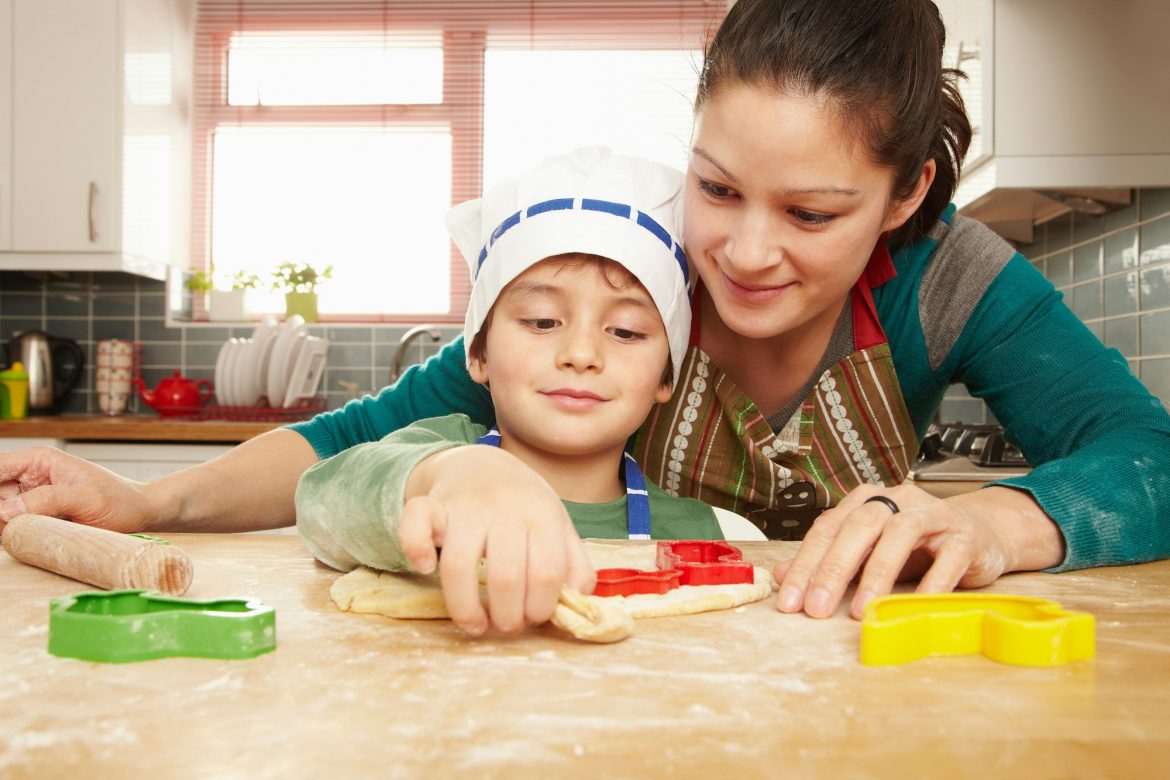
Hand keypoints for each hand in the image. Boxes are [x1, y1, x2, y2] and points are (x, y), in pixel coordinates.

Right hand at [0, 446, 153, 533]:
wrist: (139, 513)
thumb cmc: (120, 500)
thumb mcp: (86, 498)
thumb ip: (47, 500)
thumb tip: (5, 510)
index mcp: (39, 460)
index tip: (0, 512)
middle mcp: (29, 476)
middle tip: (10, 525)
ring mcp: (30, 497)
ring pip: (0, 512)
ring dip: (5, 525)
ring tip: (31, 528)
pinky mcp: (35, 516)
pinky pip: (11, 525)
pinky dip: (12, 533)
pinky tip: (26, 537)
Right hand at [399, 446, 595, 636]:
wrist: (483, 463)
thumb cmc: (524, 505)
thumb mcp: (559, 526)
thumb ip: (574, 563)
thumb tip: (576, 601)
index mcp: (542, 514)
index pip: (548, 573)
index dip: (542, 607)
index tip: (534, 619)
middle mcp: (505, 508)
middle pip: (506, 577)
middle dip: (508, 617)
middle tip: (507, 626)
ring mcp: (466, 506)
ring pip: (460, 565)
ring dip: (466, 609)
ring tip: (475, 626)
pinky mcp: (432, 505)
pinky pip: (415, 522)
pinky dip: (415, 549)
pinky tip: (426, 568)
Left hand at [772, 484, 1064, 619]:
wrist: (981, 534)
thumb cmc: (918, 545)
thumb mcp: (867, 552)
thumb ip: (827, 561)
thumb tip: (779, 576)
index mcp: (866, 500)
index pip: (828, 528)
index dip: (805, 564)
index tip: (788, 602)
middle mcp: (897, 500)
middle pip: (859, 525)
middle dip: (833, 568)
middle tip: (816, 609)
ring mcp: (933, 515)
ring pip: (900, 534)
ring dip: (877, 573)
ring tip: (862, 611)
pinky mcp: (966, 537)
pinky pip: (948, 558)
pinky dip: (930, 583)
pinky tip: (912, 608)